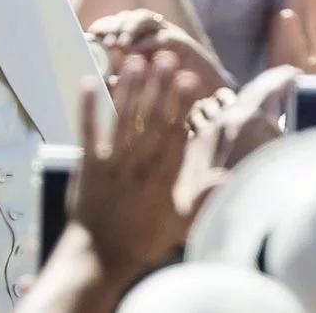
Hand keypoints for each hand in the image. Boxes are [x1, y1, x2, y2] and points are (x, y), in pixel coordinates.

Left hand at [72, 52, 199, 273]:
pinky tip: (89, 81)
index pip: (174, 133)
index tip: (188, 79)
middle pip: (150, 120)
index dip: (180, 104)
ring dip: (127, 90)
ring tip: (134, 62)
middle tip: (165, 58)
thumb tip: (229, 176)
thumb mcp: (180, 224)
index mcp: (162, 177)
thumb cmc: (142, 240)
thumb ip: (203, 197)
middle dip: (158, 87)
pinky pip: (86, 132)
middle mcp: (137, 166)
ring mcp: (110, 164)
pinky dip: (87, 107)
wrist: (99, 257)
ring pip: (121, 121)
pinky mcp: (86, 166)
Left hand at [89, 9, 232, 95]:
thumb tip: (107, 83)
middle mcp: (151, 32)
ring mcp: (168, 34)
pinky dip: (149, 42)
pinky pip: (165, 37)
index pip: (114, 25)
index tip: (88, 38)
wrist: (208, 98)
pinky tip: (137, 51)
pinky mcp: (184, 43)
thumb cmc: (172, 92)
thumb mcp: (143, 86)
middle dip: (113, 26)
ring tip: (119, 44)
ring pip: (144, 18)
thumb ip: (126, 82)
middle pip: (126, 16)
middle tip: (103, 41)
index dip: (102, 28)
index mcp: (137, 39)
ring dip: (129, 28)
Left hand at [177, 66, 296, 216]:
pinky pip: (194, 121)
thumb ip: (282, 137)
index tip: (292, 74)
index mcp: (251, 117)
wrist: (224, 215)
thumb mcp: (282, 157)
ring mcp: (205, 131)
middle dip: (244, 99)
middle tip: (257, 109)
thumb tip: (287, 128)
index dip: (282, 77)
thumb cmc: (260, 189)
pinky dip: (202, 121)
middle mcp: (224, 119)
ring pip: (208, 105)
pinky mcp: (191, 147)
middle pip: (233, 95)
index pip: (268, 85)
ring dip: (219, 109)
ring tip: (230, 121)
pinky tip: (208, 130)